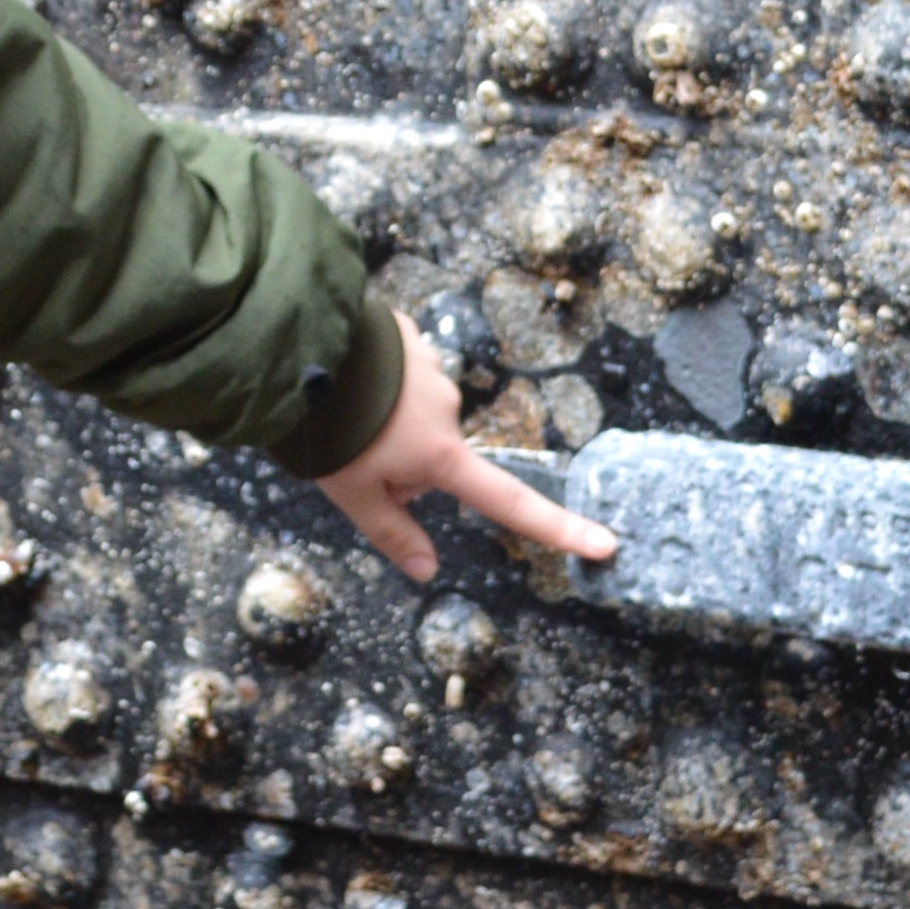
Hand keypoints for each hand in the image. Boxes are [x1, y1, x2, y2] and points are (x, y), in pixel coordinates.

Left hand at [316, 307, 619, 583]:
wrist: (303, 347)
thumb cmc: (328, 430)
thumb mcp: (353, 494)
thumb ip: (393, 532)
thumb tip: (428, 571)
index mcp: (442, 454)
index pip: (509, 502)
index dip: (558, 527)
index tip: (606, 544)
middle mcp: (449, 409)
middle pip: (433, 451)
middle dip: (399, 457)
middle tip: (352, 454)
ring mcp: (432, 366)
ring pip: (413, 411)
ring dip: (385, 416)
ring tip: (339, 411)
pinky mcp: (408, 336)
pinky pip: (399, 372)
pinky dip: (377, 380)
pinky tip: (345, 376)